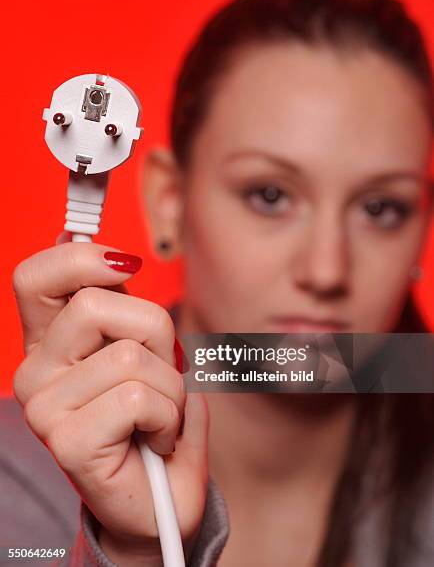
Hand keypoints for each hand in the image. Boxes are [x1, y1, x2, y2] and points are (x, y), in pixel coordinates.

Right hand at [12, 242, 208, 561]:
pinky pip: (139, 398)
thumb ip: (128, 310)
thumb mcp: (146, 352)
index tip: (126, 267)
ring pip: (131, 355)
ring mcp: (44, 408)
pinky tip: (156, 440)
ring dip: (171, 386)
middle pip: (99, 304)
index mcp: (51, 343)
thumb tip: (118, 260)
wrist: (160, 498)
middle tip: (162, 372)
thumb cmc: (155, 420)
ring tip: (160, 416)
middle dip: (156, 331)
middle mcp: (35, 370)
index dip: (82, 257)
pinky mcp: (66, 442)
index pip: (36, 276)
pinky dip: (169, 417)